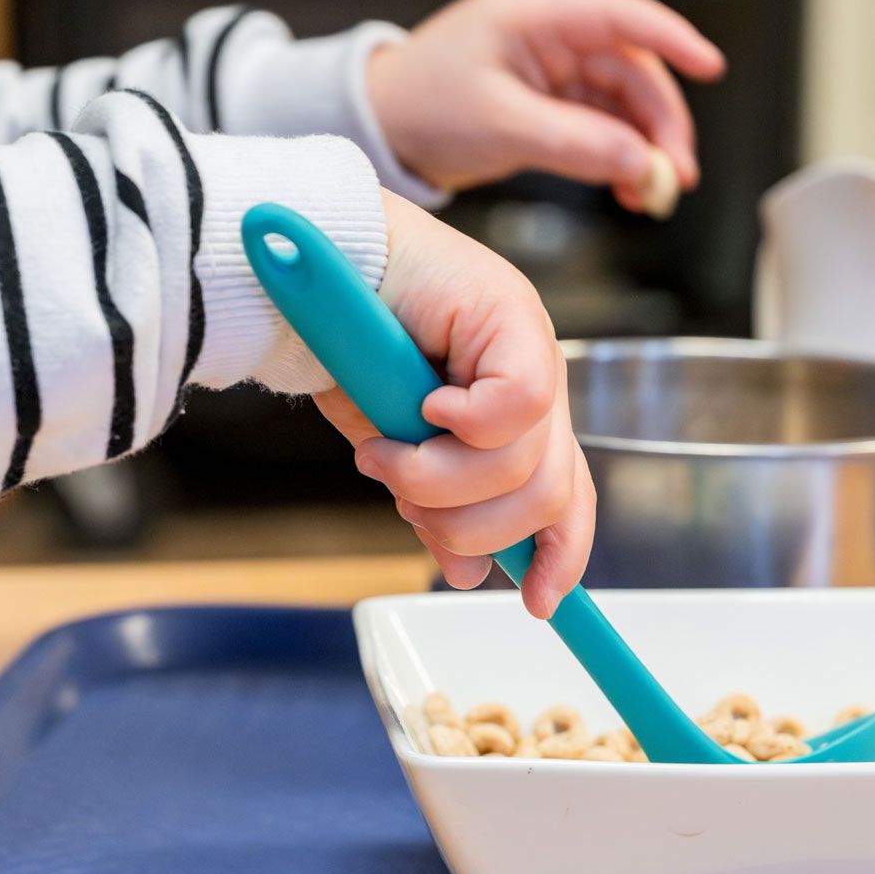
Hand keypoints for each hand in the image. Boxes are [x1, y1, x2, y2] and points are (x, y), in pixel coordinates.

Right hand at [318, 192, 595, 618]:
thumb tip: (468, 573)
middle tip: (401, 496)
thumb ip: (436, 505)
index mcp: (516, 418)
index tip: (536, 602)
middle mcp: (536, 385)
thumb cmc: (343, 350)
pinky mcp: (514, 317)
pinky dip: (465, 423)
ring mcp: (531, 348)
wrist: (308, 272)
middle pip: (547, 496)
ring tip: (384, 454)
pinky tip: (425, 407)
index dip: (558, 555)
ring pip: (525, 463)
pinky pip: (518, 405)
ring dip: (440, 480)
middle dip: (468, 523)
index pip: (566, 499)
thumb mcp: (391, 450)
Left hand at [367, 0, 725, 207]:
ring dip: (642, 146)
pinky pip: (597, 124)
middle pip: (631, 69)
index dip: (672, 38)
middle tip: (675, 174)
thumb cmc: (419, 107)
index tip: (709, 66)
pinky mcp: (545, 102)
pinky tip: (629, 187)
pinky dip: (616, 156)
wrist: (379, 129)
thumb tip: (635, 161)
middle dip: (659, 122)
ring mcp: (549, 69)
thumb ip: (573, 144)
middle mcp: (548, 36)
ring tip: (654, 192)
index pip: (620, 16)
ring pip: (619, 102)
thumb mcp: (502, 127)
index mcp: (533, 17)